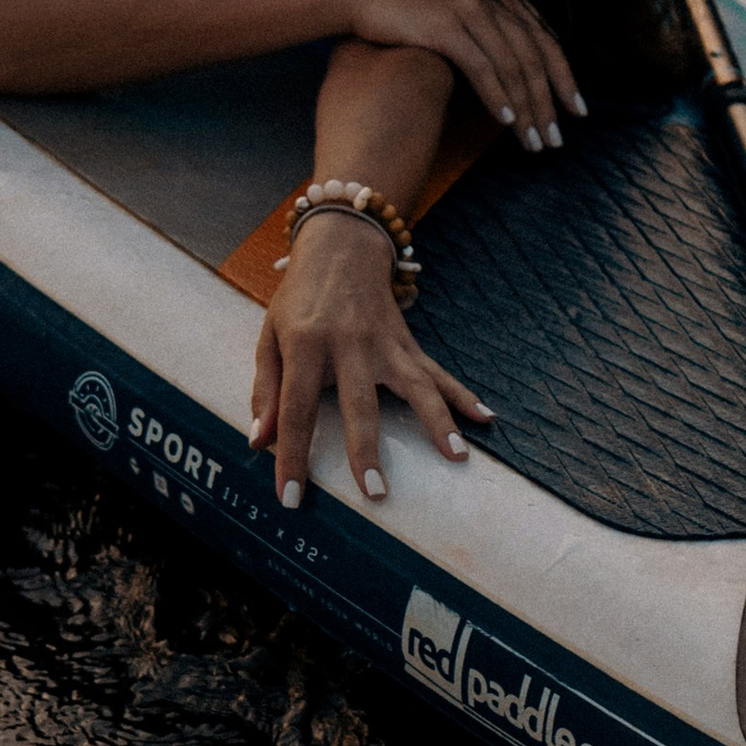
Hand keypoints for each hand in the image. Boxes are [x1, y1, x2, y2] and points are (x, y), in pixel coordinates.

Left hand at [249, 209, 493, 506]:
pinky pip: (438, 372)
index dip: (292, 456)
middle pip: (359, 405)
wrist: (340, 248)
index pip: (295, 409)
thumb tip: (260, 442)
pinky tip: (485, 417)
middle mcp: (349, 344)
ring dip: (438, 422)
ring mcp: (385, 343)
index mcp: (306, 344)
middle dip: (367, 451)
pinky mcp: (407, 343)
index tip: (292, 497)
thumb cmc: (298, 300)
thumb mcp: (270, 338)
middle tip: (376, 493)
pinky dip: (463, 395)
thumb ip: (266, 391)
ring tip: (457, 456)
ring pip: (416, 386)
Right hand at [330, 0, 584, 155]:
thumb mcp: (457, 8)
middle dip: (549, 102)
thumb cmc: (406, 9)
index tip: (577, 111)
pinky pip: (482, 67)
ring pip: (512, 66)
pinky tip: (506, 122)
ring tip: (534, 141)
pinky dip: (497, 97)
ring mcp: (469, 9)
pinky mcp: (446, 26)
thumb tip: (515, 67)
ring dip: (526, 109)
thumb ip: (489, 27)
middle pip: (534, 56)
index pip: (545, 39)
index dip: (564, 77)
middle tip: (557, 138)